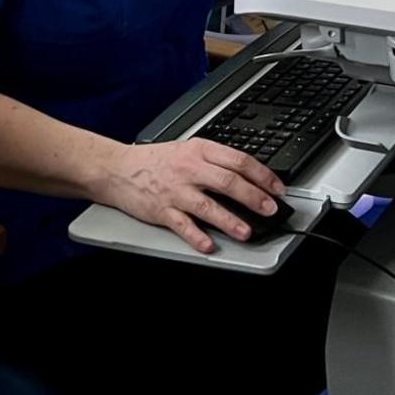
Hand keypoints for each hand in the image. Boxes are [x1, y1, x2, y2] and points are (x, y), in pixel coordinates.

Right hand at [94, 139, 288, 253]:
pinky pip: (182, 225)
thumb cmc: (155, 161)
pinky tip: (209, 245)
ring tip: (246, 231)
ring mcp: (175, 191)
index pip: (238, 160)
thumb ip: (216, 161)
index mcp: (199, 150)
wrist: (117, 169)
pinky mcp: (161, 210)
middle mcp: (189, 169)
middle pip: (227, 182)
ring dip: (229, 220)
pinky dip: (196, 236)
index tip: (277, 187)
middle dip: (253, 197)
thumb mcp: (188, 149)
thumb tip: (249, 177)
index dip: (262, 175)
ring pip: (207, 205)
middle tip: (270, 209)